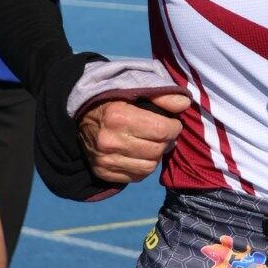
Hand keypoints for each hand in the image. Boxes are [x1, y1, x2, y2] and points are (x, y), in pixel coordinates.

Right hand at [76, 90, 190, 185]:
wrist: (82, 116)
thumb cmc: (114, 100)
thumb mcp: (135, 90)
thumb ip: (162, 95)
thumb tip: (185, 103)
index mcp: (118, 117)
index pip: (161, 130)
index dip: (174, 127)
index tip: (173, 123)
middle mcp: (110, 141)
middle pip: (157, 150)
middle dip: (167, 141)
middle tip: (165, 134)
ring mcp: (104, 160)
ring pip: (149, 167)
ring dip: (156, 156)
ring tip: (154, 144)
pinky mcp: (102, 172)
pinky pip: (136, 177)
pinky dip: (143, 167)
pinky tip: (141, 154)